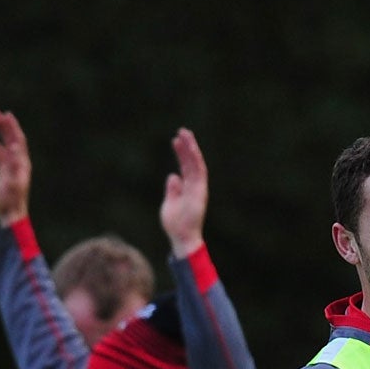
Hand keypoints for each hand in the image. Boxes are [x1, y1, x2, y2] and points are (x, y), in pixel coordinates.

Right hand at [0, 109, 31, 225]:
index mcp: (22, 163)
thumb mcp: (12, 184)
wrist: (10, 214)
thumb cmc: (11, 201)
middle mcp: (19, 162)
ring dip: (0, 131)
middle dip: (5, 125)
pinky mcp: (5, 170)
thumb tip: (13, 151)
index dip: (12, 127)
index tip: (6, 115)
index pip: (18, 140)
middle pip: (13, 138)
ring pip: (6, 143)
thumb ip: (13, 169)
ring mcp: (12, 165)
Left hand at [159, 128, 208, 257]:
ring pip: (196, 163)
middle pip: (192, 162)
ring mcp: (198, 188)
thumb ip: (172, 190)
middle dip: (187, 146)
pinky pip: (199, 171)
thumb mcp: (169, 204)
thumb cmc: (175, 224)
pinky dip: (194, 158)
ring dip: (191, 148)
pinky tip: (190, 147)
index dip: (181, 153)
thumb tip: (173, 176)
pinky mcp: (200, 190)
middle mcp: (195, 186)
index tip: (175, 140)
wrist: (182, 237)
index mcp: (188, 189)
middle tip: (182, 131)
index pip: (185, 167)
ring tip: (184, 134)